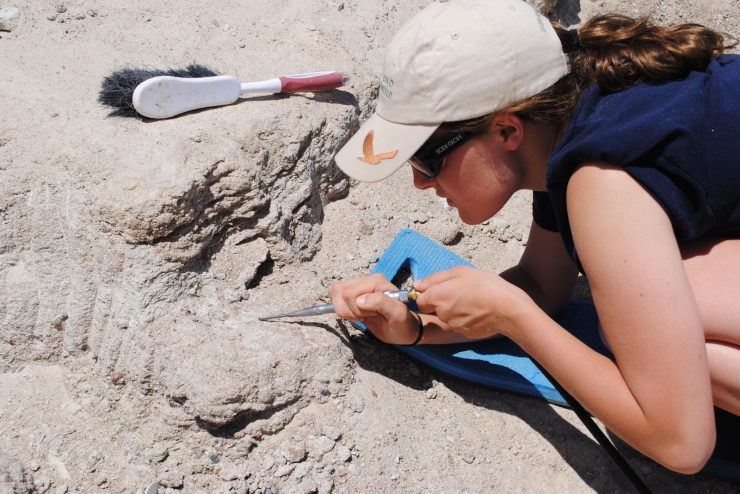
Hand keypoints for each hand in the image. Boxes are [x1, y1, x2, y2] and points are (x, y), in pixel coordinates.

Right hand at [328, 274, 421, 344]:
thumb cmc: (402, 322)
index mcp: (377, 281)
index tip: (374, 314)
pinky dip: (342, 309)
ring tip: (363, 315)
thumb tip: (359, 300)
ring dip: (345, 310)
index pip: (350, 293)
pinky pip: (335, 296)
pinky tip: (356, 314)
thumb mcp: (397, 314)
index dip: (357, 308)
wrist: (402, 327)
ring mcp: (358, 285)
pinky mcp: (352, 293)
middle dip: (350, 310)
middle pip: (339, 291)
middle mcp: (366, 280)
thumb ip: (381, 303)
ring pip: (335, 293)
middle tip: (368, 315)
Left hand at [414, 266, 532, 339]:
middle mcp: (441, 313)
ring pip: (448, 316)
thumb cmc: (485, 286)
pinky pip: (460, 324)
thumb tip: (417, 285)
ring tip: (473, 301)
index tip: (443, 289)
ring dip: (455, 310)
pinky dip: (466, 318)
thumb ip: (435, 278)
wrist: (508, 309)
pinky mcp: (464, 333)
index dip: (430, 294)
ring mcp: (452, 325)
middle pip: (435, 308)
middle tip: (462, 292)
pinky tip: (478, 311)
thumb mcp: (461, 272)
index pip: (420, 300)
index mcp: (437, 296)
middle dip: (444, 301)